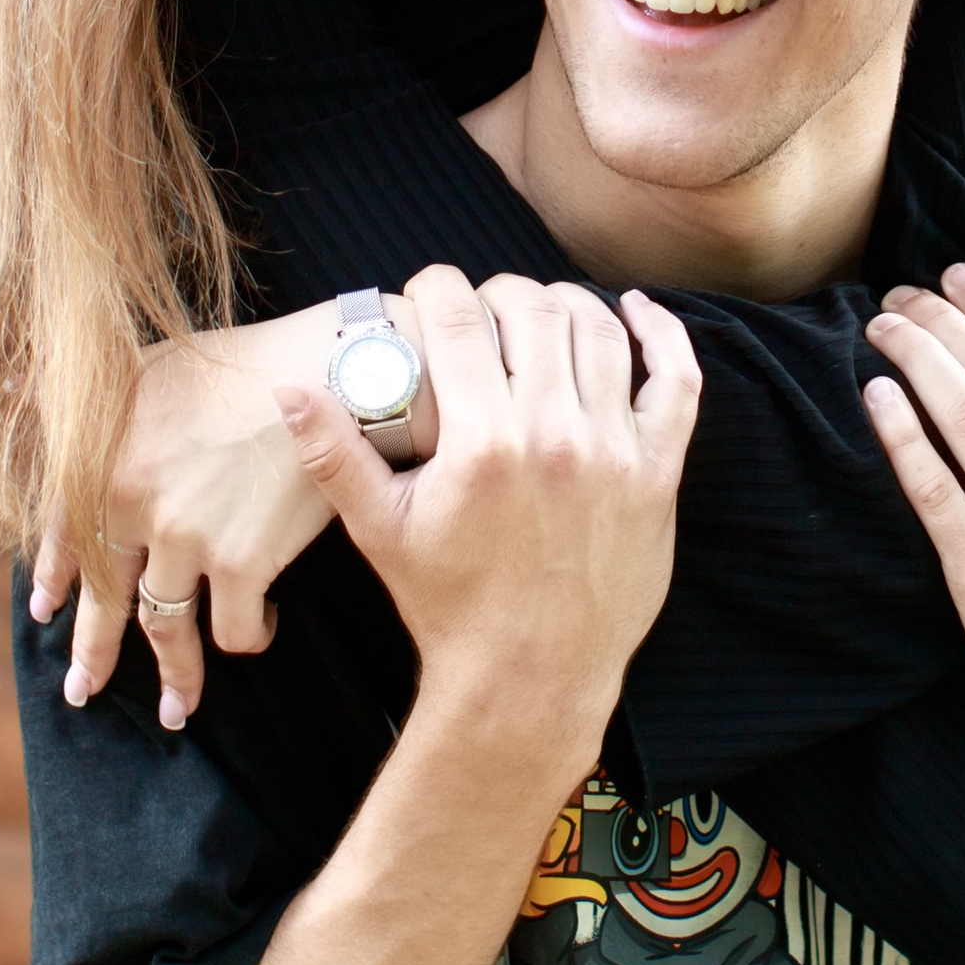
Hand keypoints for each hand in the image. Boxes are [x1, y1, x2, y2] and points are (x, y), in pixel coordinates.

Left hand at [37, 317, 388, 729]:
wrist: (326, 371)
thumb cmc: (243, 363)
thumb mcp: (146, 363)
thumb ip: (81, 392)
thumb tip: (7, 390)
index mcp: (103, 458)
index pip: (65, 535)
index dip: (57, 577)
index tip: (48, 611)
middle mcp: (131, 503)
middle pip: (105, 598)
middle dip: (93, 654)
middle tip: (81, 692)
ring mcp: (184, 538)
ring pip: (166, 630)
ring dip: (173, 677)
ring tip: (175, 712)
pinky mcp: (241, 563)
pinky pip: (234, 629)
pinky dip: (247, 637)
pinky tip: (262, 627)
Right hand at [274, 265, 697, 792]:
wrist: (530, 678)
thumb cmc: (448, 605)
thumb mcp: (378, 529)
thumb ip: (334, 452)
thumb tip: (288, 388)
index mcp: (481, 442)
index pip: (459, 317)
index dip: (438, 287)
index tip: (429, 292)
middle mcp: (553, 436)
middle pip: (533, 310)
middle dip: (499, 293)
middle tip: (481, 309)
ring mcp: (614, 452)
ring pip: (599, 332)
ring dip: (567, 304)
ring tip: (540, 311)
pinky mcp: (658, 474)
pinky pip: (675, 382)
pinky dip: (662, 335)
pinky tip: (637, 312)